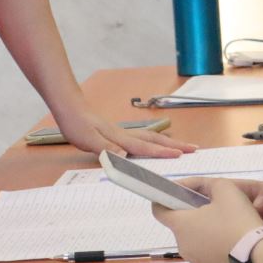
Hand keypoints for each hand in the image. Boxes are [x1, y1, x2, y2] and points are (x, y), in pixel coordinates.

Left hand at [54, 105, 195, 158]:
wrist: (68, 106)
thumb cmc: (76, 124)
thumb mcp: (87, 139)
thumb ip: (106, 148)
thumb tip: (125, 156)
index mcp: (120, 138)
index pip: (145, 147)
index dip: (162, 152)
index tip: (181, 155)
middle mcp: (125, 134)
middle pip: (155, 140)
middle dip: (176, 145)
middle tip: (194, 149)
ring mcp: (122, 132)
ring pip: (150, 137)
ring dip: (167, 142)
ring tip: (182, 147)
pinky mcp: (116, 132)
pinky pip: (142, 138)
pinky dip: (154, 141)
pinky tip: (155, 143)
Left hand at [151, 178, 262, 262]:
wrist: (259, 255)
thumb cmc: (238, 220)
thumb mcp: (226, 190)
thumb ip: (210, 186)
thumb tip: (205, 192)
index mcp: (181, 224)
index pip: (159, 210)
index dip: (165, 201)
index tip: (177, 197)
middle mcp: (182, 246)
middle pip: (182, 228)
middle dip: (194, 218)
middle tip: (215, 211)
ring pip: (196, 244)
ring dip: (206, 236)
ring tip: (228, 231)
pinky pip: (210, 259)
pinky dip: (217, 253)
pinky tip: (233, 247)